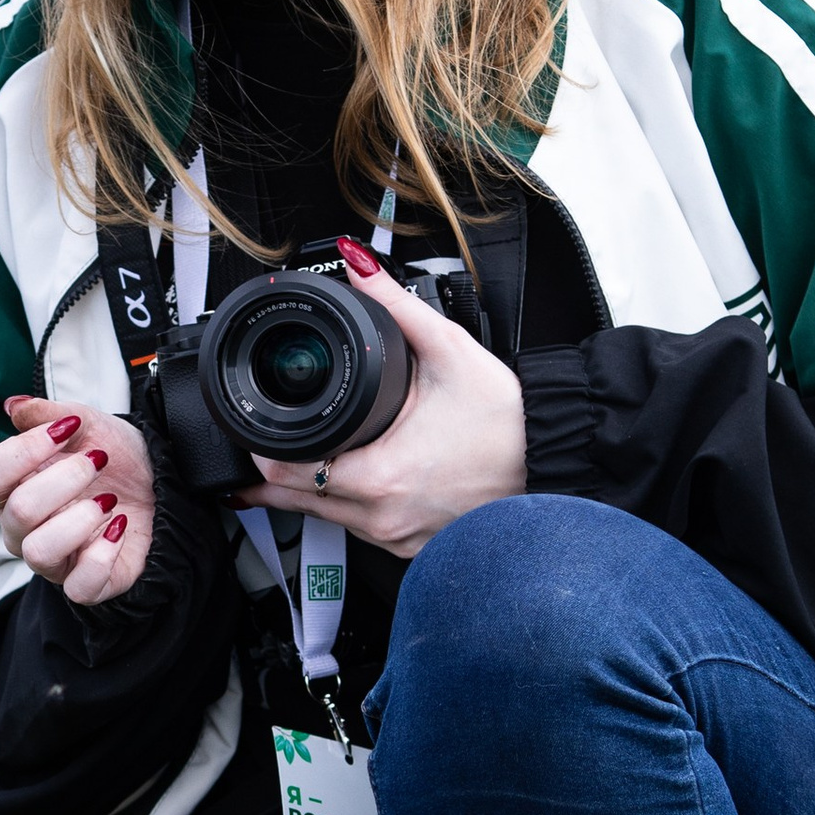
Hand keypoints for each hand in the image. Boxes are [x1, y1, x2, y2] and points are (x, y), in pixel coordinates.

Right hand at [0, 396, 156, 606]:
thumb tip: (14, 406)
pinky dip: (102, 556)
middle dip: (66, 478)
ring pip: (39, 552)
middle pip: (19, 511)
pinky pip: (79, 587)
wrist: (160, 482)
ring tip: (108, 501)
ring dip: (80, 520)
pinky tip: (119, 527)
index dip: (21, 451)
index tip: (65, 429)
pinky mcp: (86, 583)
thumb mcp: (85, 423)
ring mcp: (53, 559)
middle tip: (99, 461)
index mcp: (11, 487)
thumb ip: (47, 414)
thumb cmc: (113, 457)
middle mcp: (22, 528)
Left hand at [235, 239, 526, 560]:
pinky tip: (358, 479)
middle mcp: (384, 518)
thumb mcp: (449, 350)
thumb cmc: (511, 422)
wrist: (556, 459)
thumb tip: (358, 265)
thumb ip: (394, 305)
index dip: (261, 453)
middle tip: (268, 442)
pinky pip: (364, 532)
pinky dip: (352, 506)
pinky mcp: (415, 549)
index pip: (285, 478)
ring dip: (313, 490)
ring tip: (310, 456)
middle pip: (295, 504)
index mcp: (381, 477)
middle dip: (276, 473)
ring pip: (328, 522)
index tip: (258, 431)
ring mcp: (400, 540)